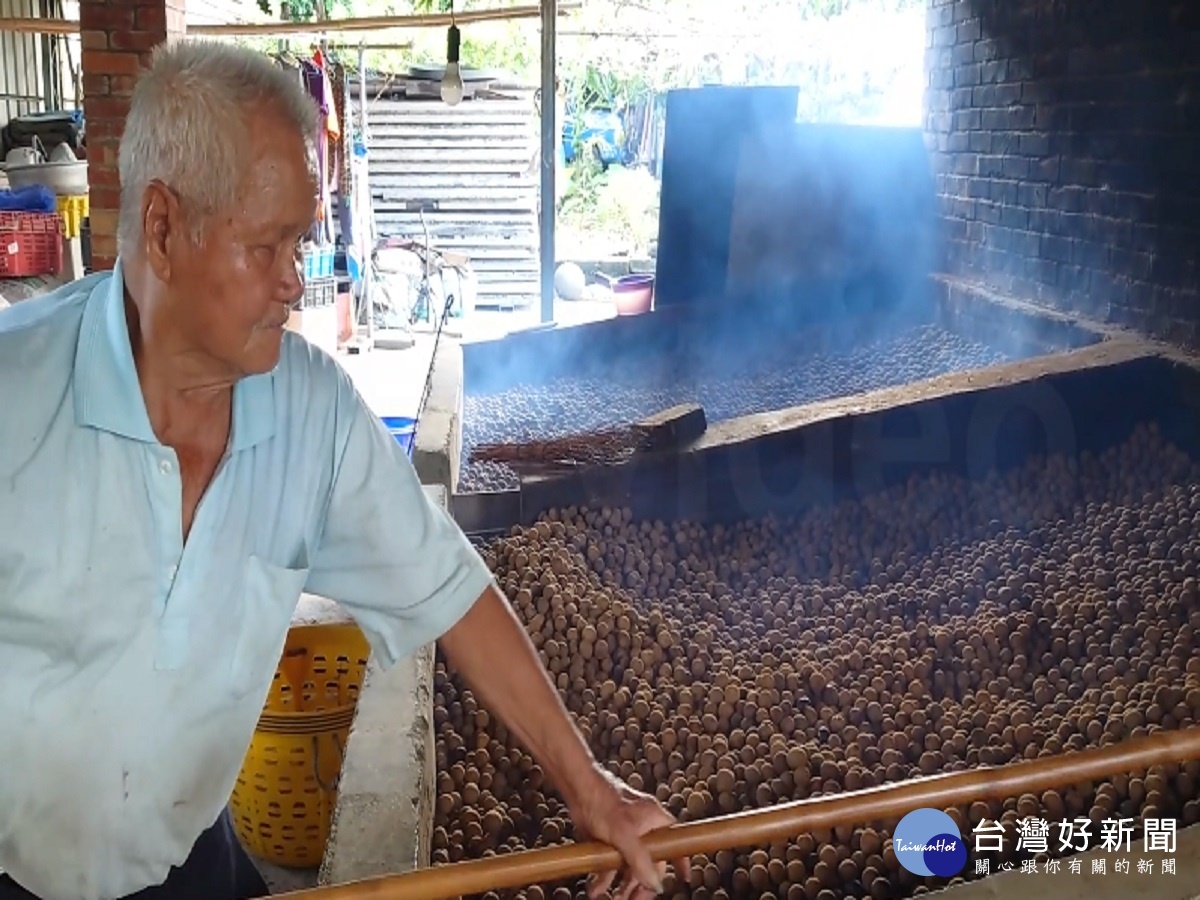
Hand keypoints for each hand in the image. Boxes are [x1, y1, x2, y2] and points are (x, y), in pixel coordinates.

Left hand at [566, 767, 690, 899]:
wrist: (577, 790)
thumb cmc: (604, 800)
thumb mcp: (625, 833)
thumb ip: (640, 860)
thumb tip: (655, 885)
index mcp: (656, 823)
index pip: (675, 846)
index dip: (680, 863)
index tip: (683, 880)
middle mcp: (644, 830)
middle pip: (650, 864)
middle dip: (641, 885)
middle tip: (634, 899)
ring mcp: (627, 836)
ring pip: (630, 868)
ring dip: (621, 886)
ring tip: (612, 898)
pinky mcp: (610, 841)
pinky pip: (612, 865)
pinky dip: (605, 879)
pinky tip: (596, 889)